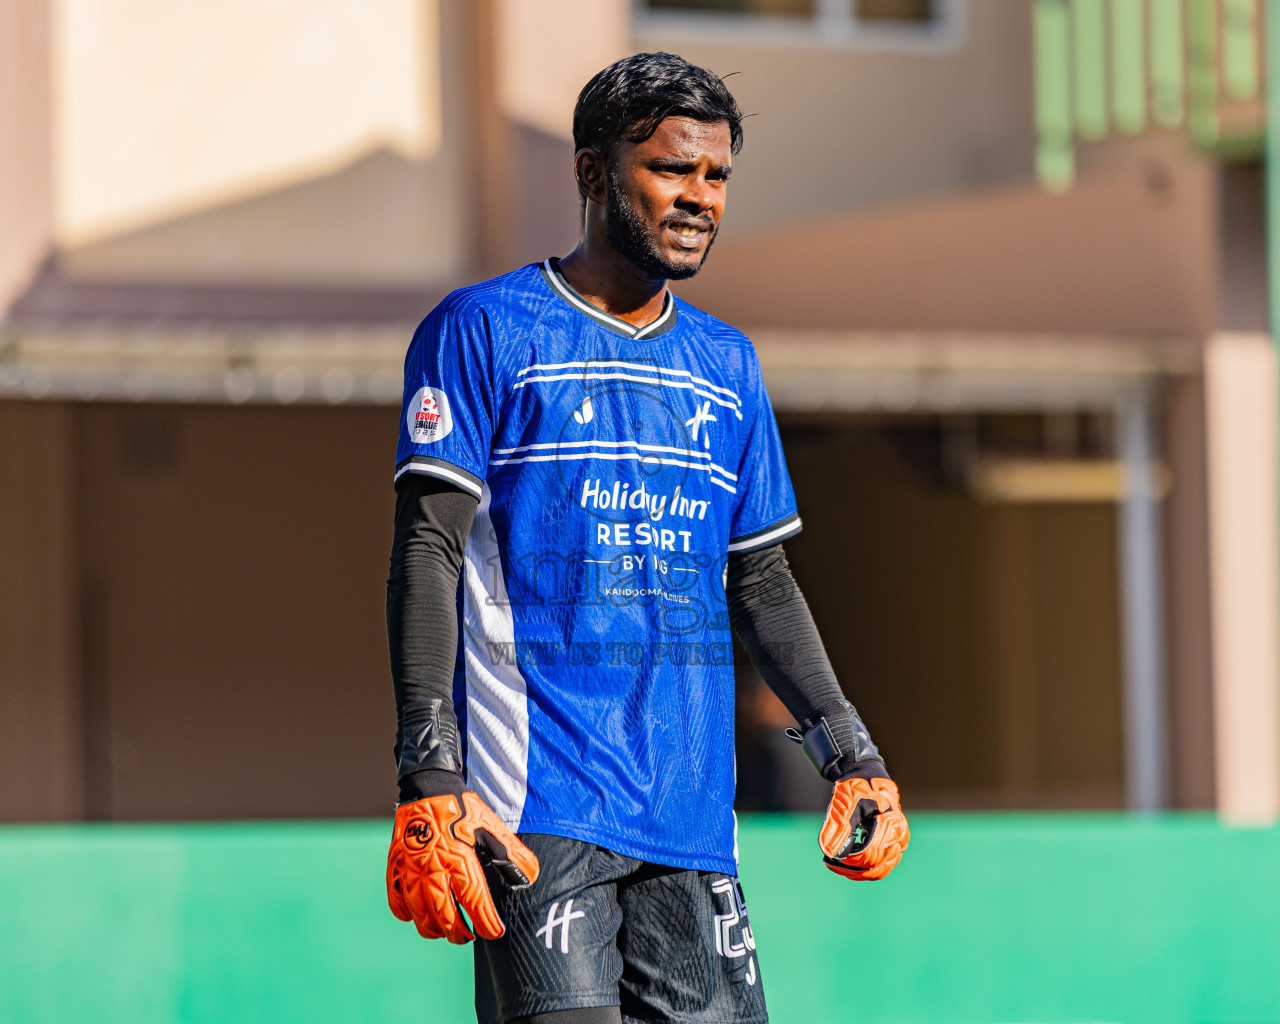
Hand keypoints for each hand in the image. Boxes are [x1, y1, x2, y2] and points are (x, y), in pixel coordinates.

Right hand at [386, 791, 539, 942]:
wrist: (428, 784)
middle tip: (468, 937)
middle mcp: (433, 867)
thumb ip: (510, 853)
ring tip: (445, 933)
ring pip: (420, 913)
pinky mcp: (396, 864)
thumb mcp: (491, 825)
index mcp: (460, 858)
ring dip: (433, 929)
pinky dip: (406, 913)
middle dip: (458, 932)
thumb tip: (530, 876)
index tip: (495, 933)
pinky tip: (416, 917)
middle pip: (445, 915)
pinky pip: (397, 899)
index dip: (486, 922)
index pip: (475, 901)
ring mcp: (412, 868)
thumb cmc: (462, 807)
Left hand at [818, 776, 908, 880]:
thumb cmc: (855, 787)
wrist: (865, 776)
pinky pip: (881, 866)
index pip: (871, 853)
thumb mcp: (845, 804)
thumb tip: (829, 852)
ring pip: (880, 869)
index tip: (829, 857)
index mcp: (892, 824)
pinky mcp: (894, 846)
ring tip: (836, 865)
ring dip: (858, 872)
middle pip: (877, 866)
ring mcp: (898, 842)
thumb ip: (839, 827)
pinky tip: (846, 864)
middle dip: (852, 868)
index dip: (849, 859)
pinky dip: (864, 869)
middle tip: (830, 863)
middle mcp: (900, 835)